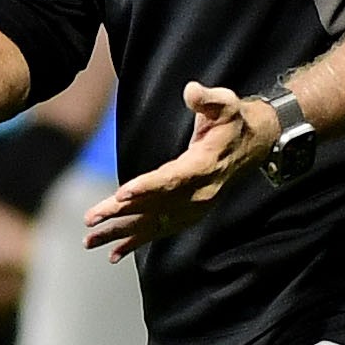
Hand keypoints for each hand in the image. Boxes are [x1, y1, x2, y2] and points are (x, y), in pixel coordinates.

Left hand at [83, 81, 275, 262]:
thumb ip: (208, 98)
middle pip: (153, 205)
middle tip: (91, 219)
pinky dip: (136, 242)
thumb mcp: (226, 103)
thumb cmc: (234, 121)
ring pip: (152, 223)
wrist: (254, 145)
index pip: (171, 180)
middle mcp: (198, 193)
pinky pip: (160, 231)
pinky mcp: (188, 213)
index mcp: (203, 166)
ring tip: (90, 241)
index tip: (120, 195)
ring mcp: (193, 207)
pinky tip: (114, 254)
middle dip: (120, 213)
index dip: (145, 187)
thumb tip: (191, 91)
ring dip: (120, 233)